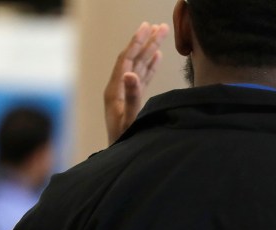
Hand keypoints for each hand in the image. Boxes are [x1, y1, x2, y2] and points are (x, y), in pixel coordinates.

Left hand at [104, 22, 169, 144]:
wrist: (120, 158)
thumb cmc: (125, 142)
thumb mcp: (129, 120)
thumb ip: (132, 97)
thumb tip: (131, 73)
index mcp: (115, 90)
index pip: (126, 60)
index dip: (137, 43)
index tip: (147, 28)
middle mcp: (118, 89)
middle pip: (133, 59)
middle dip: (146, 42)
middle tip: (159, 26)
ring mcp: (125, 94)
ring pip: (139, 67)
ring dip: (150, 50)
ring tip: (161, 35)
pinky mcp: (133, 100)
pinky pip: (143, 78)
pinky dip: (151, 66)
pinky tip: (157, 57)